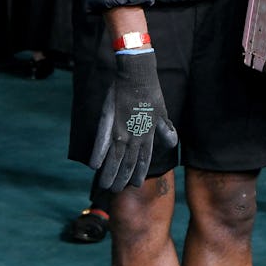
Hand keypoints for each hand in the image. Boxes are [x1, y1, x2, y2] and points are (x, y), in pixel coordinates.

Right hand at [89, 50, 177, 191]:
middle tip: (115, 190)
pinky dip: (98, 155)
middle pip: (127, 163)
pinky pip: (101, 143)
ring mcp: (121, 130)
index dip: (138, 174)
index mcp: (148, 134)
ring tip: (105, 186)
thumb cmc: (150, 92)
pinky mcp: (108, 121)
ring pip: (114, 158)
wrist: (137, 75)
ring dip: (109, 173)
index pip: (143, 160)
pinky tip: (93, 166)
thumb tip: (172, 142)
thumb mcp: (162, 112)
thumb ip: (165, 130)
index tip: (134, 185)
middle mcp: (134, 136)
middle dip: (121, 179)